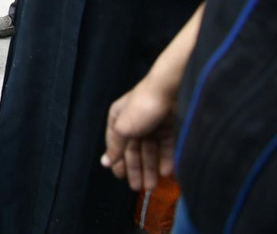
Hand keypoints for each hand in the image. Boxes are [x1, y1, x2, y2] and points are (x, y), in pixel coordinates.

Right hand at [101, 76, 177, 190]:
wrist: (170, 89)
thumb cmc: (142, 104)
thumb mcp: (123, 127)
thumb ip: (115, 146)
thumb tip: (105, 161)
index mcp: (118, 118)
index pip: (116, 144)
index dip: (118, 161)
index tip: (120, 176)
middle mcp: (134, 121)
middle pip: (134, 149)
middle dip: (136, 169)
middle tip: (138, 187)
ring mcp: (152, 124)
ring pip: (150, 150)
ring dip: (151, 168)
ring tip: (152, 185)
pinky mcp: (169, 126)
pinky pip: (166, 147)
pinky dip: (166, 160)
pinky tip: (167, 172)